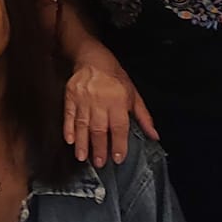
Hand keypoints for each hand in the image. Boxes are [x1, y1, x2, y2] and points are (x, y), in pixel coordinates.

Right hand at [63, 44, 157, 166]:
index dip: (118, 144)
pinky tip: (69, 140)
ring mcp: (83, 99)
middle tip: (99, 164)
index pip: (119, 127)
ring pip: (82, 125)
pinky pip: (68, 115)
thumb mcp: (133, 94)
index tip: (117, 158)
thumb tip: (154, 135)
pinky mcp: (70, 96)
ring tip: (82, 158)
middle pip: (99, 129)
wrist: (91, 57)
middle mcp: (100, 101)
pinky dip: (68, 128)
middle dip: (99, 148)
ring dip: (82, 143)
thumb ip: (143, 116)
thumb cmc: (115, 77)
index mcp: (118, 101)